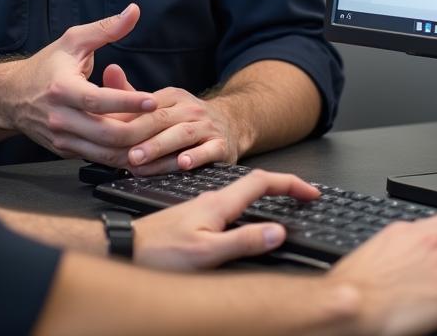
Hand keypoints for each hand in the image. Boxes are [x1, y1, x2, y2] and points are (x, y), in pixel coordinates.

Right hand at [0, 5, 157, 161]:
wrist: (11, 96)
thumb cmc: (46, 65)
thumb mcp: (73, 41)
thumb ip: (106, 28)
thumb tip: (134, 11)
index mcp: (62, 88)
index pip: (97, 100)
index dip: (127, 102)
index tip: (152, 101)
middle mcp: (60, 117)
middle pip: (105, 133)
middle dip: (138, 130)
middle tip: (162, 122)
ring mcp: (62, 138)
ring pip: (105, 153)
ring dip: (134, 147)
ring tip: (158, 136)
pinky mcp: (66, 151)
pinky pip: (99, 158)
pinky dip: (122, 155)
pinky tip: (141, 147)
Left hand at [102, 64, 241, 174]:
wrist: (231, 123)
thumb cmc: (184, 118)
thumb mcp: (162, 103)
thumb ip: (133, 94)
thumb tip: (109, 69)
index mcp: (172, 97)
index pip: (147, 108)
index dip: (125, 121)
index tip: (106, 134)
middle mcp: (190, 108)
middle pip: (162, 120)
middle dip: (139, 136)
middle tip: (120, 151)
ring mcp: (206, 126)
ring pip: (182, 135)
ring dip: (159, 148)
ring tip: (139, 160)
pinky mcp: (221, 144)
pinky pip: (209, 150)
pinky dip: (196, 157)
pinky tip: (182, 163)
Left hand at [133, 168, 318, 269]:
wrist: (125, 249)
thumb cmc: (159, 253)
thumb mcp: (205, 253)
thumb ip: (242, 241)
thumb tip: (277, 232)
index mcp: (218, 203)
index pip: (262, 182)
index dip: (290, 184)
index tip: (312, 192)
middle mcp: (211, 199)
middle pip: (254, 183)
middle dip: (283, 185)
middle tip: (305, 195)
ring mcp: (201, 206)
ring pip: (240, 191)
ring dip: (266, 192)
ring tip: (284, 199)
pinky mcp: (193, 216)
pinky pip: (229, 202)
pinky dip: (248, 203)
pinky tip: (246, 213)